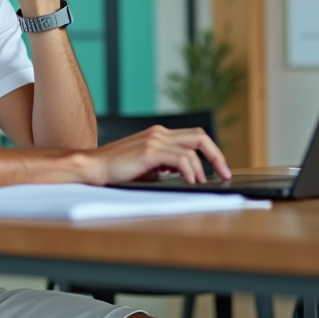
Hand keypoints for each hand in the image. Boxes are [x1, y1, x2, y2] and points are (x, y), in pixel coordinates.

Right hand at [80, 126, 231, 184]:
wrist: (93, 168)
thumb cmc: (117, 170)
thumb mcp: (147, 166)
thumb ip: (165, 166)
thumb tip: (186, 175)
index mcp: (159, 134)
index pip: (194, 136)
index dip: (211, 151)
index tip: (220, 168)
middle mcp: (159, 133)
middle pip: (199, 136)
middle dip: (217, 156)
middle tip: (225, 174)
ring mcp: (154, 140)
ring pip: (192, 150)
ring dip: (202, 170)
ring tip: (201, 184)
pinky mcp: (149, 151)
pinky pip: (180, 158)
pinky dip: (190, 171)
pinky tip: (190, 182)